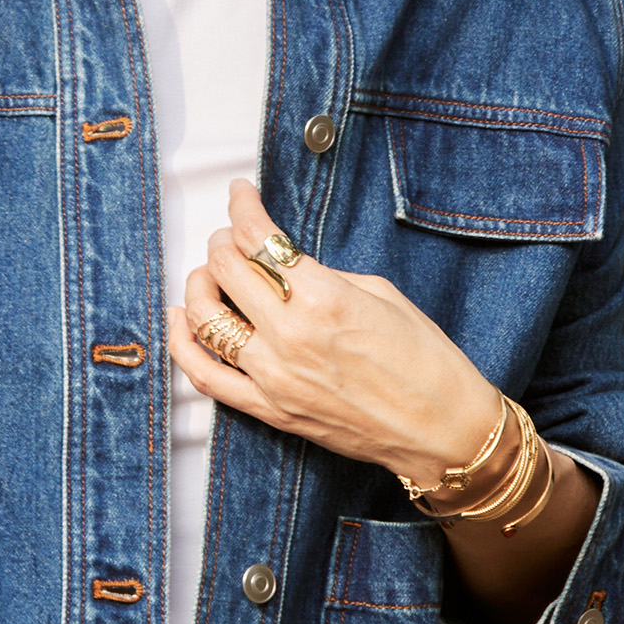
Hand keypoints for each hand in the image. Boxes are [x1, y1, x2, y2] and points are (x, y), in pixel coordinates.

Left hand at [168, 178, 500, 491]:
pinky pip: (206, 376)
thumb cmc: (425, 360)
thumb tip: (283, 263)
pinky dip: (182, 344)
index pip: (257, 238)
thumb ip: (322, 274)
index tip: (239, 194)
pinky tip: (180, 320)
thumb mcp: (381, 293)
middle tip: (232, 236)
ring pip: (204, 318)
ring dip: (199, 285)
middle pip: (224, 270)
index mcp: (322, 297)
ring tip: (209, 274)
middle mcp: (289, 336)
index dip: (241, 206)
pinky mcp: (270, 410)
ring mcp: (274, 377)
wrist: (442, 429)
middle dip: (222, 242)